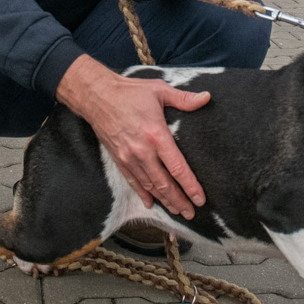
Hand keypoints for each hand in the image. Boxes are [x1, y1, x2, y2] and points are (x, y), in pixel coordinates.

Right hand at [57, 55, 207, 216]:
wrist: (97, 96)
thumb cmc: (129, 92)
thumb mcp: (159, 90)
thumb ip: (184, 98)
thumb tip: (206, 97)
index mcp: (156, 135)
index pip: (177, 167)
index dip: (190, 186)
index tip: (200, 199)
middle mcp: (142, 151)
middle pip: (164, 183)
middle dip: (179, 201)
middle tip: (191, 213)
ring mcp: (129, 158)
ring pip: (149, 186)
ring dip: (164, 200)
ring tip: (177, 211)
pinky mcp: (118, 159)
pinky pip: (133, 181)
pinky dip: (142, 194)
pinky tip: (150, 203)